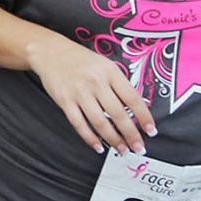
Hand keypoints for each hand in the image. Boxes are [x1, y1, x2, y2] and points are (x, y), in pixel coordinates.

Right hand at [27, 40, 155, 154]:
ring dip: (113, 140)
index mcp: (110, 71)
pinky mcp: (65, 101)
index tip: (151, 131)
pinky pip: (79, 124)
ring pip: (100, 122)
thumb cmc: (80, 59)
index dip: (144, 117)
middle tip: (139, 148)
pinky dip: (90, 138)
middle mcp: (96, 82)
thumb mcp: (105, 65)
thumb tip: (137, 107)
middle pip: (118, 114)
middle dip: (131, 135)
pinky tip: (98, 146)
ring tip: (122, 149)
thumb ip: (119, 84)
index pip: (132, 98)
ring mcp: (79, 92)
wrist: (50, 51)